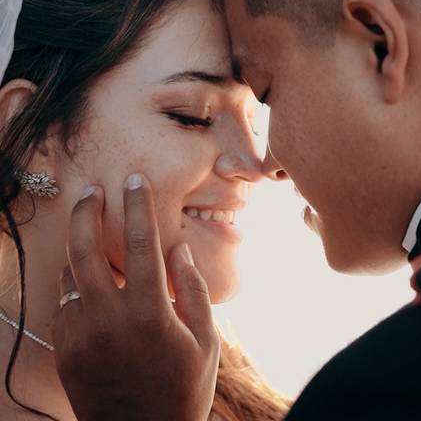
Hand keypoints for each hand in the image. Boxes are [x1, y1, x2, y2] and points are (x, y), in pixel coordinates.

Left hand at [53, 173, 219, 420]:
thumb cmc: (183, 389)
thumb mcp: (206, 341)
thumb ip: (192, 291)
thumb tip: (179, 251)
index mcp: (150, 312)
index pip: (142, 244)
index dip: (138, 207)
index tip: (134, 180)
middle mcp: (109, 318)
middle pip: (87, 250)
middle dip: (86, 213)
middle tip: (92, 191)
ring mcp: (81, 335)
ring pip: (70, 275)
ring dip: (79, 248)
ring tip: (89, 230)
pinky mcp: (65, 351)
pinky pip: (65, 304)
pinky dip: (76, 285)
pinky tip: (89, 281)